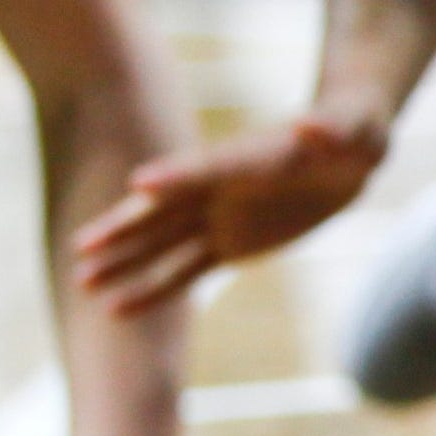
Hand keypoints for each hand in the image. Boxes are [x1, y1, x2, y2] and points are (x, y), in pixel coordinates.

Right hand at [73, 113, 385, 312]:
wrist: (349, 150)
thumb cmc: (354, 131)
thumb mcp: (355, 129)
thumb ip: (332, 130)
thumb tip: (310, 124)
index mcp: (248, 158)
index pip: (208, 167)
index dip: (177, 175)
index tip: (139, 185)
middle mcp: (221, 187)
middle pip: (167, 208)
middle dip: (128, 226)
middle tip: (82, 246)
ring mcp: (220, 216)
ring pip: (164, 243)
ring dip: (125, 263)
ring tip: (80, 284)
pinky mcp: (230, 243)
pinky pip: (185, 270)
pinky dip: (153, 290)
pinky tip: (116, 310)